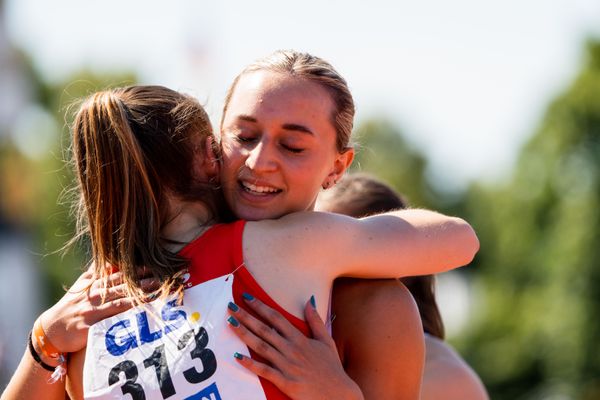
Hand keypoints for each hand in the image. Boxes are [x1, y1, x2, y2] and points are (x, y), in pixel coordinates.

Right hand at [39, 267, 155, 353]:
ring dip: (140, 297)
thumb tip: (109, 257)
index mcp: (94, 283)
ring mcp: (92, 310)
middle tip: (162, 278)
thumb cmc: (71, 306)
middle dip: (143, 281)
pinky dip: (127, 317)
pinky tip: (141, 314)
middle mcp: (94, 294)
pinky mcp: (90, 326)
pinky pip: (111, 322)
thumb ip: (96, 272)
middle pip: (122, 285)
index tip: (154, 265)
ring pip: (120, 301)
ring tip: (157, 293)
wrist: (51, 330)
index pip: (119, 273)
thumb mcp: (81, 286)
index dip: (137, 269)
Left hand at [226, 296, 363, 399]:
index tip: (247, 297)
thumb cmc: (332, 368)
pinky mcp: (285, 381)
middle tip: (231, 306)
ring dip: (244, 334)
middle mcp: (291, 349)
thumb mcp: (326, 340)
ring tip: (230, 323)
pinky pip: (264, 370)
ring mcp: (287, 365)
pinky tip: (237, 356)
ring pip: (261, 346)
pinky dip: (250, 363)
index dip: (261, 306)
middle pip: (264, 329)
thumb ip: (316, 320)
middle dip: (246, 316)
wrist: (338, 394)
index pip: (276, 318)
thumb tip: (309, 300)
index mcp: (300, 339)